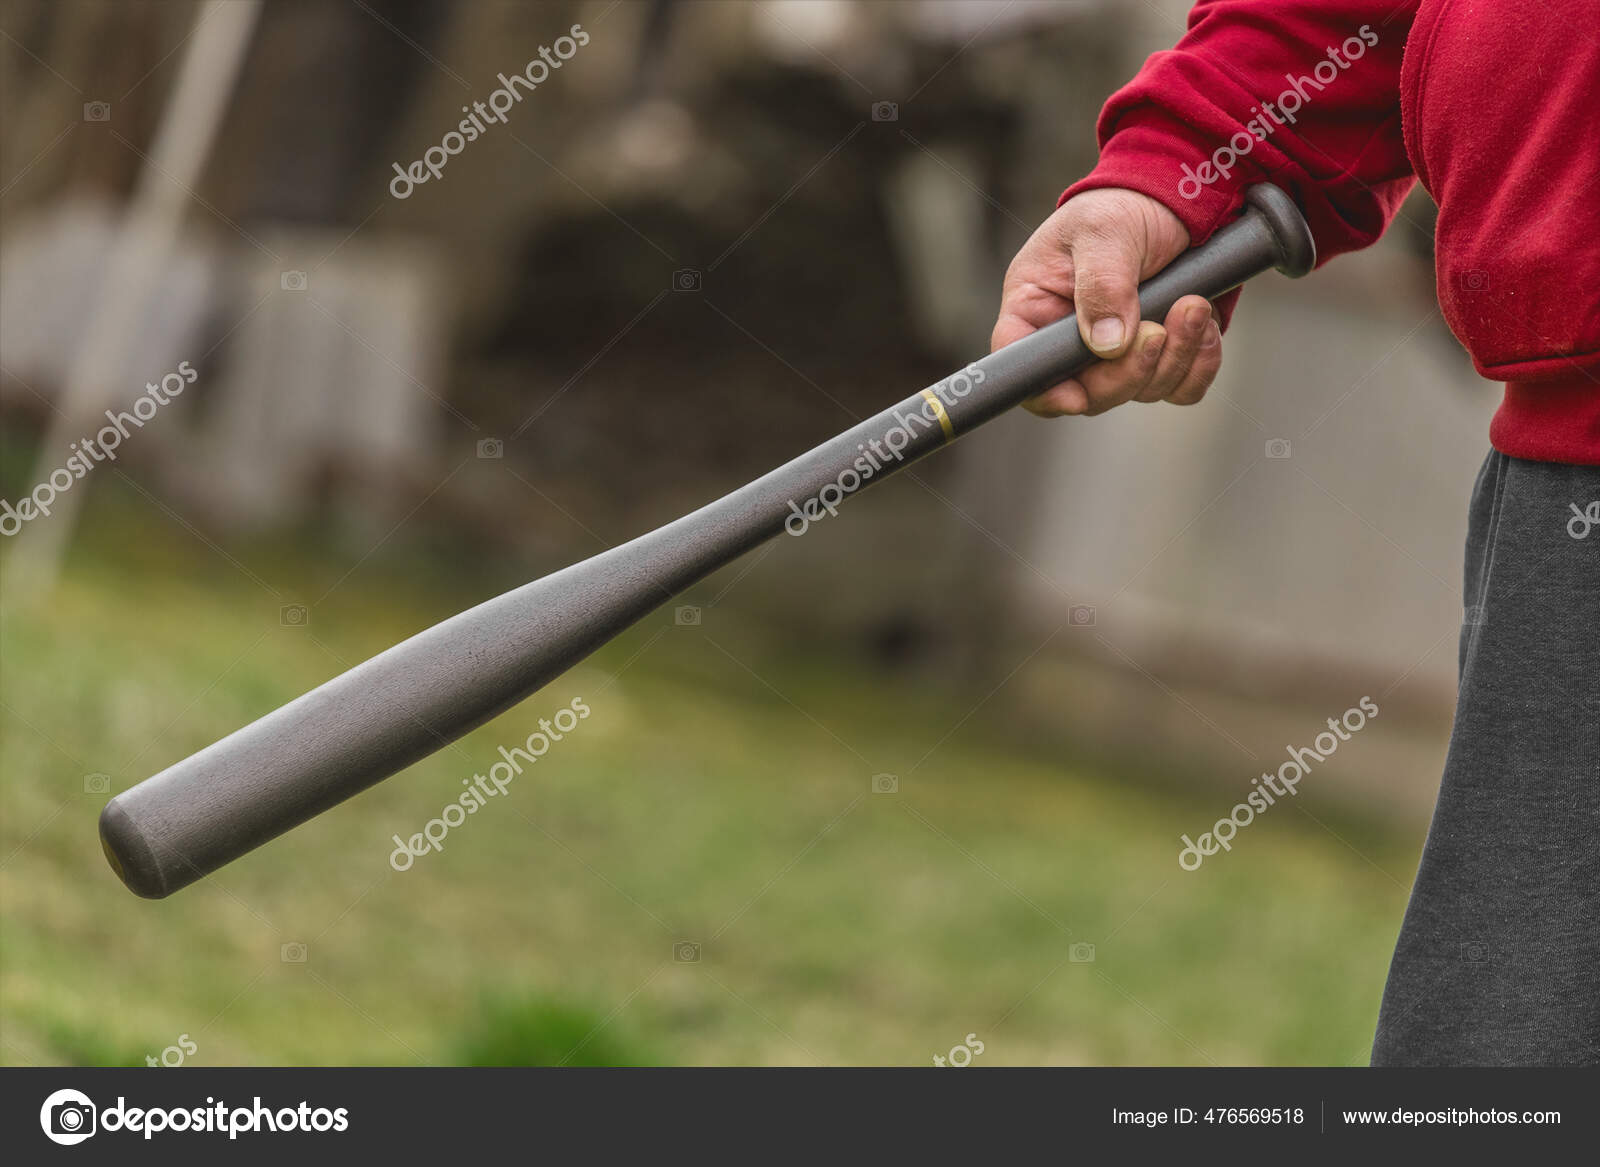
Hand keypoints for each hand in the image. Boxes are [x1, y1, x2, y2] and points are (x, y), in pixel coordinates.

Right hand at [991, 188, 1222, 416]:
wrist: (1177, 196)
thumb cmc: (1123, 206)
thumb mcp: (1104, 234)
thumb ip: (1102, 286)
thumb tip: (1107, 344)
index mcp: (1036, 307)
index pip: (1021, 364)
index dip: (1043, 392)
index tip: (1077, 395)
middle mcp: (1072, 339)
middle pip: (1088, 393)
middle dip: (1129, 372)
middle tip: (1157, 330)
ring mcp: (1118, 354)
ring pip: (1140, 391)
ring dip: (1175, 357)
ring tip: (1192, 305)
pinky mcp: (1162, 355)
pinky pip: (1181, 387)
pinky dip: (1199, 364)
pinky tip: (1204, 323)